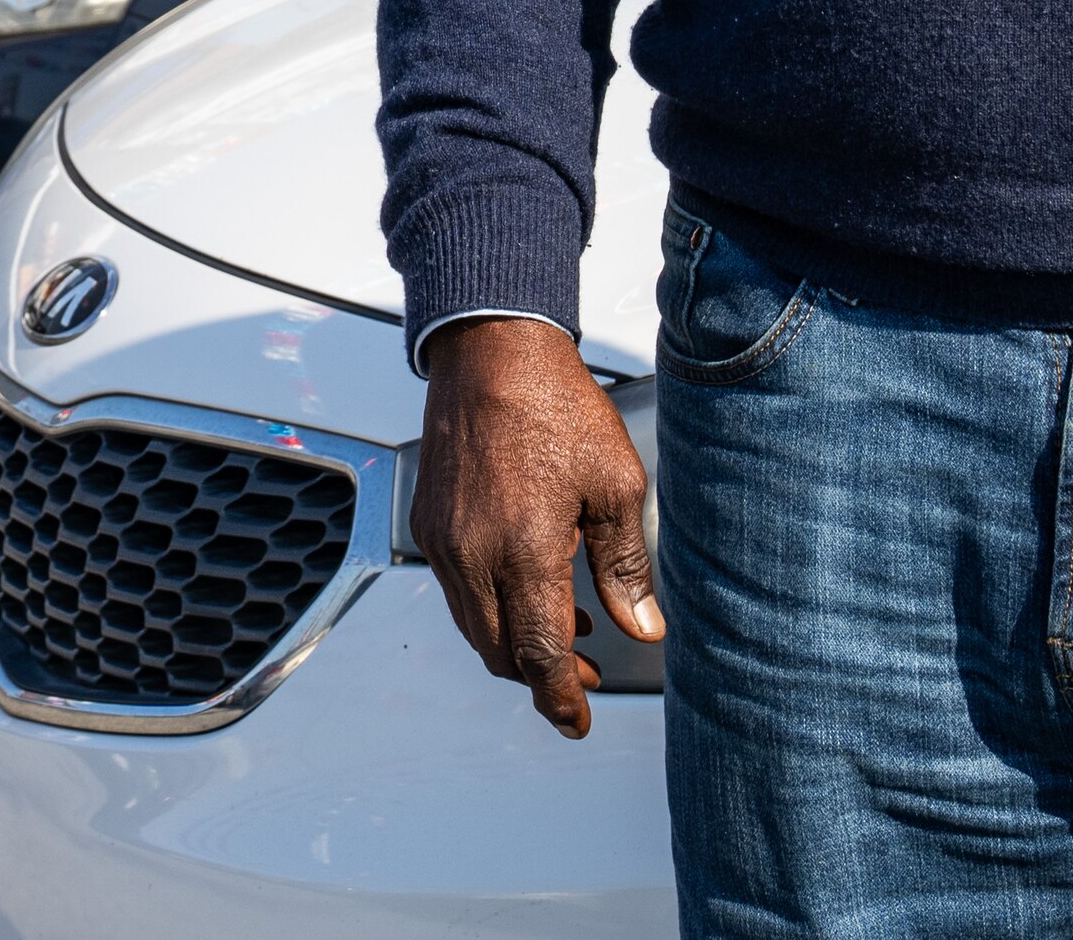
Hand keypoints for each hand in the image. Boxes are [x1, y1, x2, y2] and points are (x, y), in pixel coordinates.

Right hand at [410, 317, 662, 740]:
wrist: (491, 353)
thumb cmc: (554, 407)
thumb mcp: (616, 486)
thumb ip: (626, 566)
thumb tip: (643, 628)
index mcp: (524, 551)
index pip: (540, 656)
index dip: (563, 699)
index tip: (578, 721)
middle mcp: (473, 555)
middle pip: (500, 654)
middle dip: (542, 677)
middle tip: (586, 673)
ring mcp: (444, 541)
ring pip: (473, 628)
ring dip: (514, 644)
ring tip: (565, 630)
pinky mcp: (429, 524)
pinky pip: (455, 592)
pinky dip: (488, 609)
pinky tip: (525, 586)